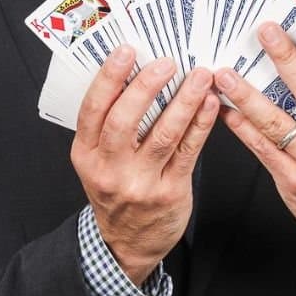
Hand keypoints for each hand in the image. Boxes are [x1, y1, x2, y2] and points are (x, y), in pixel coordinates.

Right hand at [72, 45, 219, 284]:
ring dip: (184, 100)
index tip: (127, 51)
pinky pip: (188, 151)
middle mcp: (109, 169)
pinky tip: (209, 103)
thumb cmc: (115, 190)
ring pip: (163, 134)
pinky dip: (200, 124)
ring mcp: (139, 183)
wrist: (126, 244)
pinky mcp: (169, 192)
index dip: (109, 78)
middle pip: (124, 120)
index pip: (92, 110)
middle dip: (147, 86)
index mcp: (85, 155)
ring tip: (200, 75)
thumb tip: (138, 73)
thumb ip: (110, 125)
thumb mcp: (98, 161)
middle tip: (167, 61)